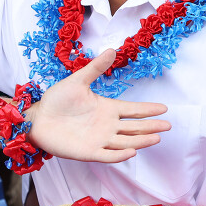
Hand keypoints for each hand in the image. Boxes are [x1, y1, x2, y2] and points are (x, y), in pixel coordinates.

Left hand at [25, 48, 170, 162]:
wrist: (37, 118)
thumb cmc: (57, 99)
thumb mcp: (78, 80)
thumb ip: (95, 68)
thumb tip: (112, 50)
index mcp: (107, 108)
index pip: (133, 110)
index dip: (148, 110)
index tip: (165, 108)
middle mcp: (107, 125)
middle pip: (134, 128)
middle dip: (151, 127)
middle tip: (168, 126)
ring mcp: (99, 139)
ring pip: (126, 142)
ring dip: (141, 141)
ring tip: (157, 138)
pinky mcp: (88, 152)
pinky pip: (108, 155)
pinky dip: (120, 155)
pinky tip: (133, 151)